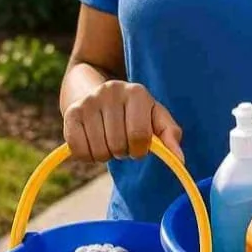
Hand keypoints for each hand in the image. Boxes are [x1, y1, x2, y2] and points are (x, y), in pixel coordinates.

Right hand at [63, 81, 183, 163]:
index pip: (139, 136)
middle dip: (123, 152)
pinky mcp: (70, 113)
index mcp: (136, 92)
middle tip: (121, 141)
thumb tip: (180, 160)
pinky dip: (88, 156)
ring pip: (99, 151)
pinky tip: (93, 142)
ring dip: (106, 155)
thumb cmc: (134, 111)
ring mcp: (88, 101)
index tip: (139, 147)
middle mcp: (111, 91)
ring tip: (108, 139)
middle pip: (118, 145)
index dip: (140, 150)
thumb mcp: (155, 117)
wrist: (97, 93)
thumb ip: (170, 135)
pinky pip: (79, 151)